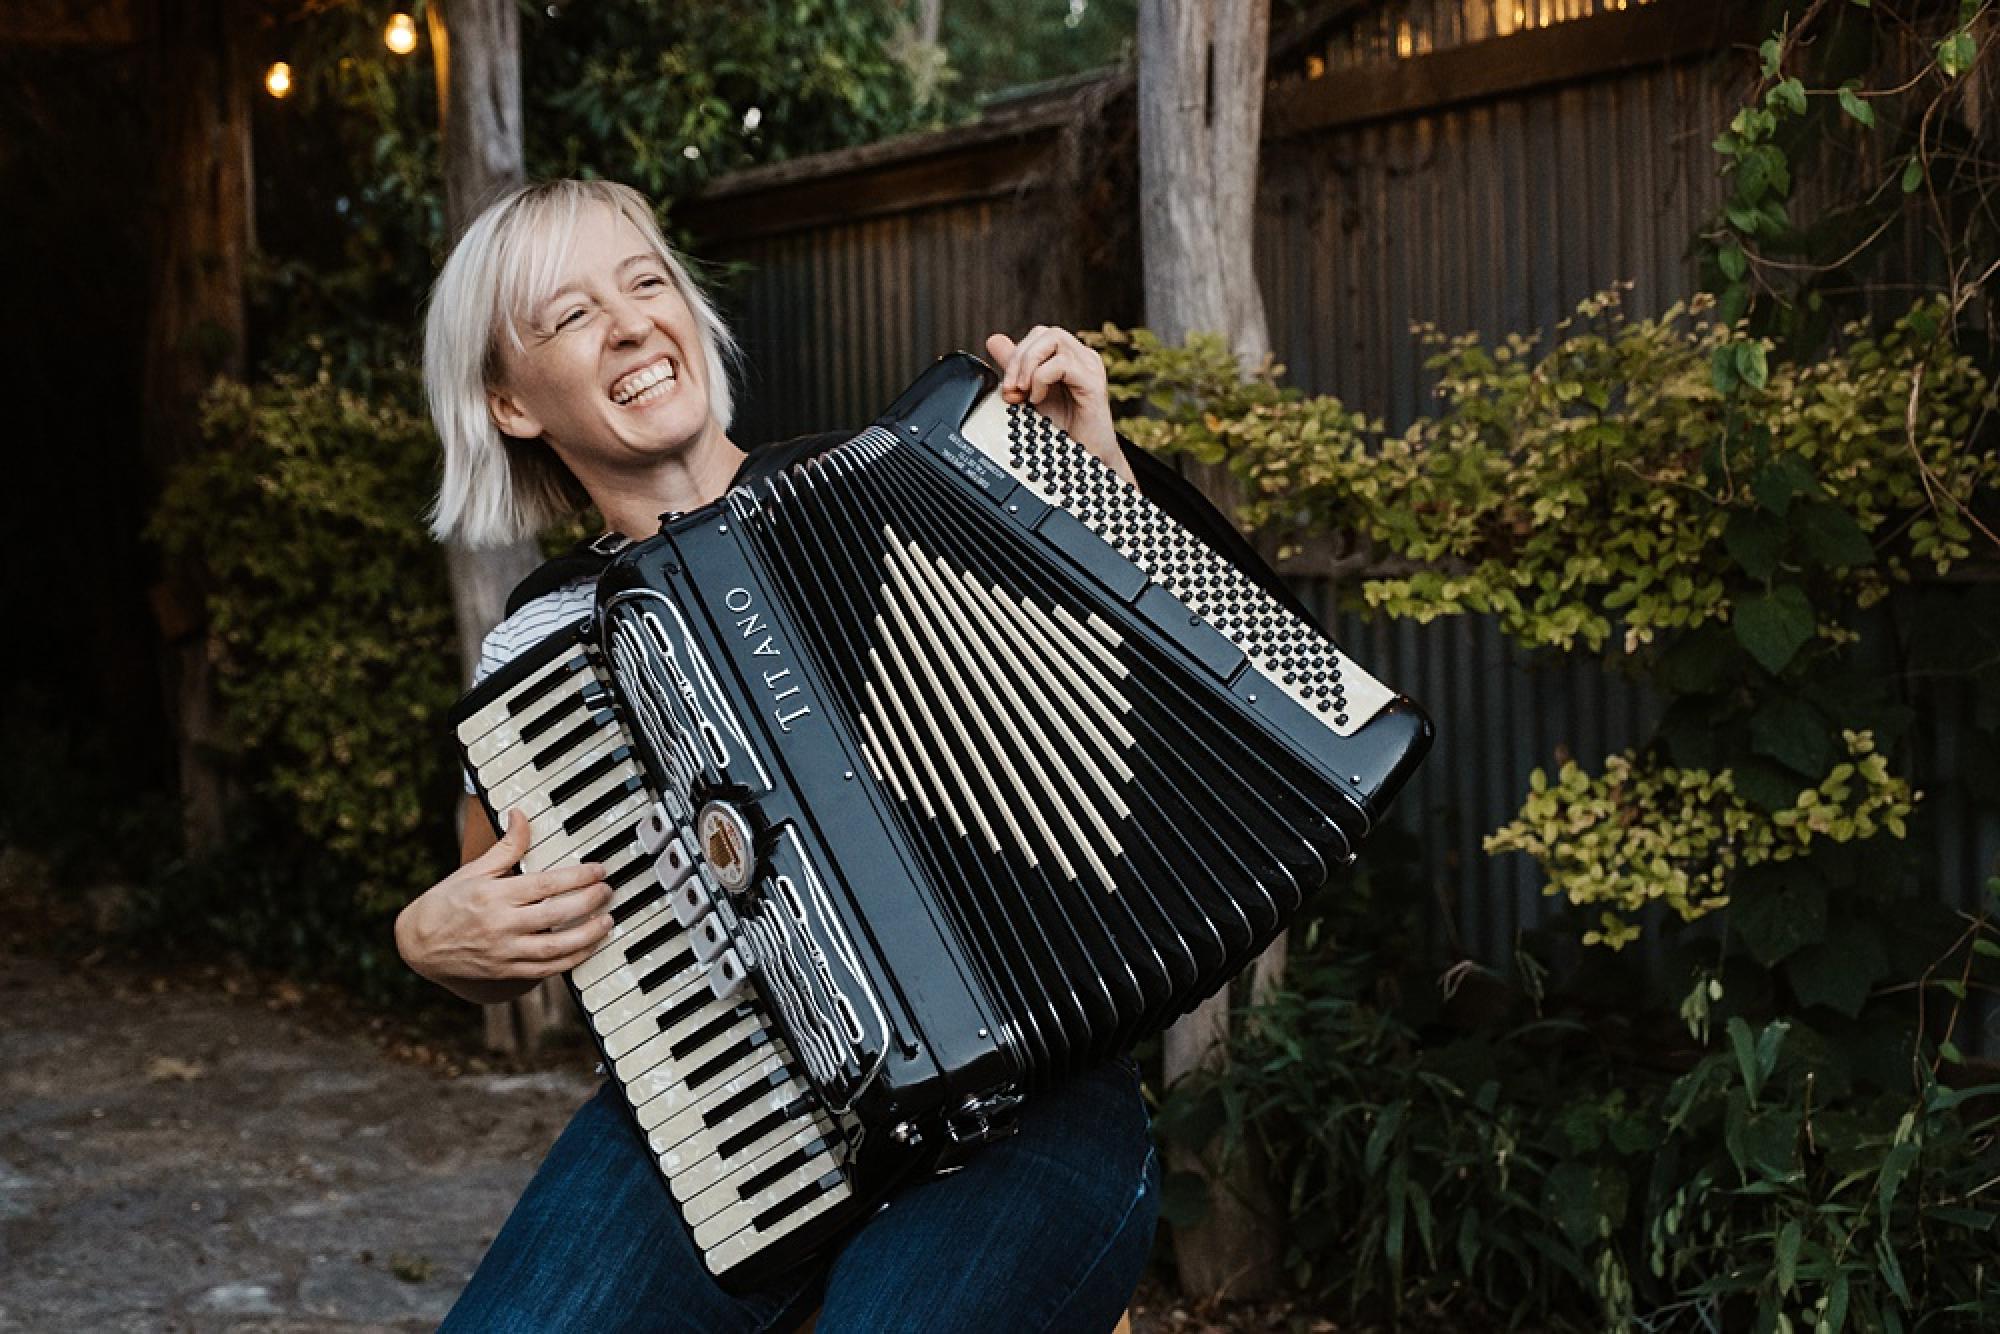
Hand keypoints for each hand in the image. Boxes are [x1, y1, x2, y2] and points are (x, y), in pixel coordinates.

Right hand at [395, 808, 613, 996]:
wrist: (418, 945)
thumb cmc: (447, 902)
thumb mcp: (474, 870)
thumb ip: (506, 846)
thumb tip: (521, 815)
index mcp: (494, 895)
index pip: (546, 885)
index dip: (577, 877)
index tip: (597, 870)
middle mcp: (501, 925)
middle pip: (556, 915)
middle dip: (588, 902)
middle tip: (607, 892)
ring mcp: (504, 952)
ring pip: (556, 948)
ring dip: (587, 935)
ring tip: (607, 921)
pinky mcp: (506, 972)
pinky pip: (546, 970)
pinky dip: (571, 960)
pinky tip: (588, 947)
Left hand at [985, 327, 1134, 487]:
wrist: (1082, 461)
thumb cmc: (1062, 431)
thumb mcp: (1029, 395)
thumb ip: (1015, 368)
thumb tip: (994, 341)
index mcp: (1068, 358)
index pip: (1038, 336)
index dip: (1017, 354)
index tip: (1007, 386)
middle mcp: (1081, 358)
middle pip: (1044, 333)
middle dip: (1019, 358)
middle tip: (1011, 388)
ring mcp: (1089, 367)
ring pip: (1053, 339)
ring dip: (1028, 365)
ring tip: (1024, 392)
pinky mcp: (1093, 382)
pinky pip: (1062, 364)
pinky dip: (1041, 378)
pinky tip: (1038, 399)